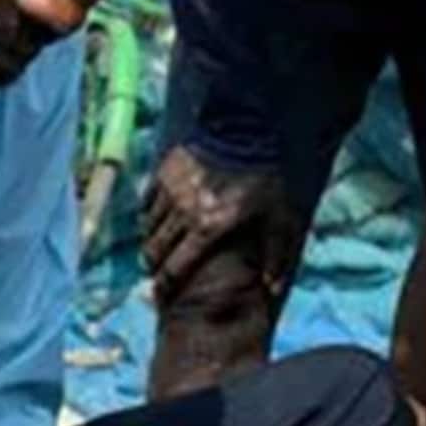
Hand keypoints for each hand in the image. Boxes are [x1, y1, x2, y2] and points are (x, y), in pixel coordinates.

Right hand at [143, 145, 300, 301]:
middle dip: (154, 266)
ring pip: (149, 228)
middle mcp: (182, 214)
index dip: (166, 284)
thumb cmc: (263, 179)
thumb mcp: (277, 218)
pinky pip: (148, 204)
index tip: (162, 294)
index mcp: (207, 228)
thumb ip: (275, 255)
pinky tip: (158, 223)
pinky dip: (150, 217)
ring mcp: (169, 193)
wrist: (242, 131)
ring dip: (152, 242)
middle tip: (158, 273)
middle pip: (155, 250)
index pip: (176, 267)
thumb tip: (272, 289)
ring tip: (158, 250)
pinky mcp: (163, 174)